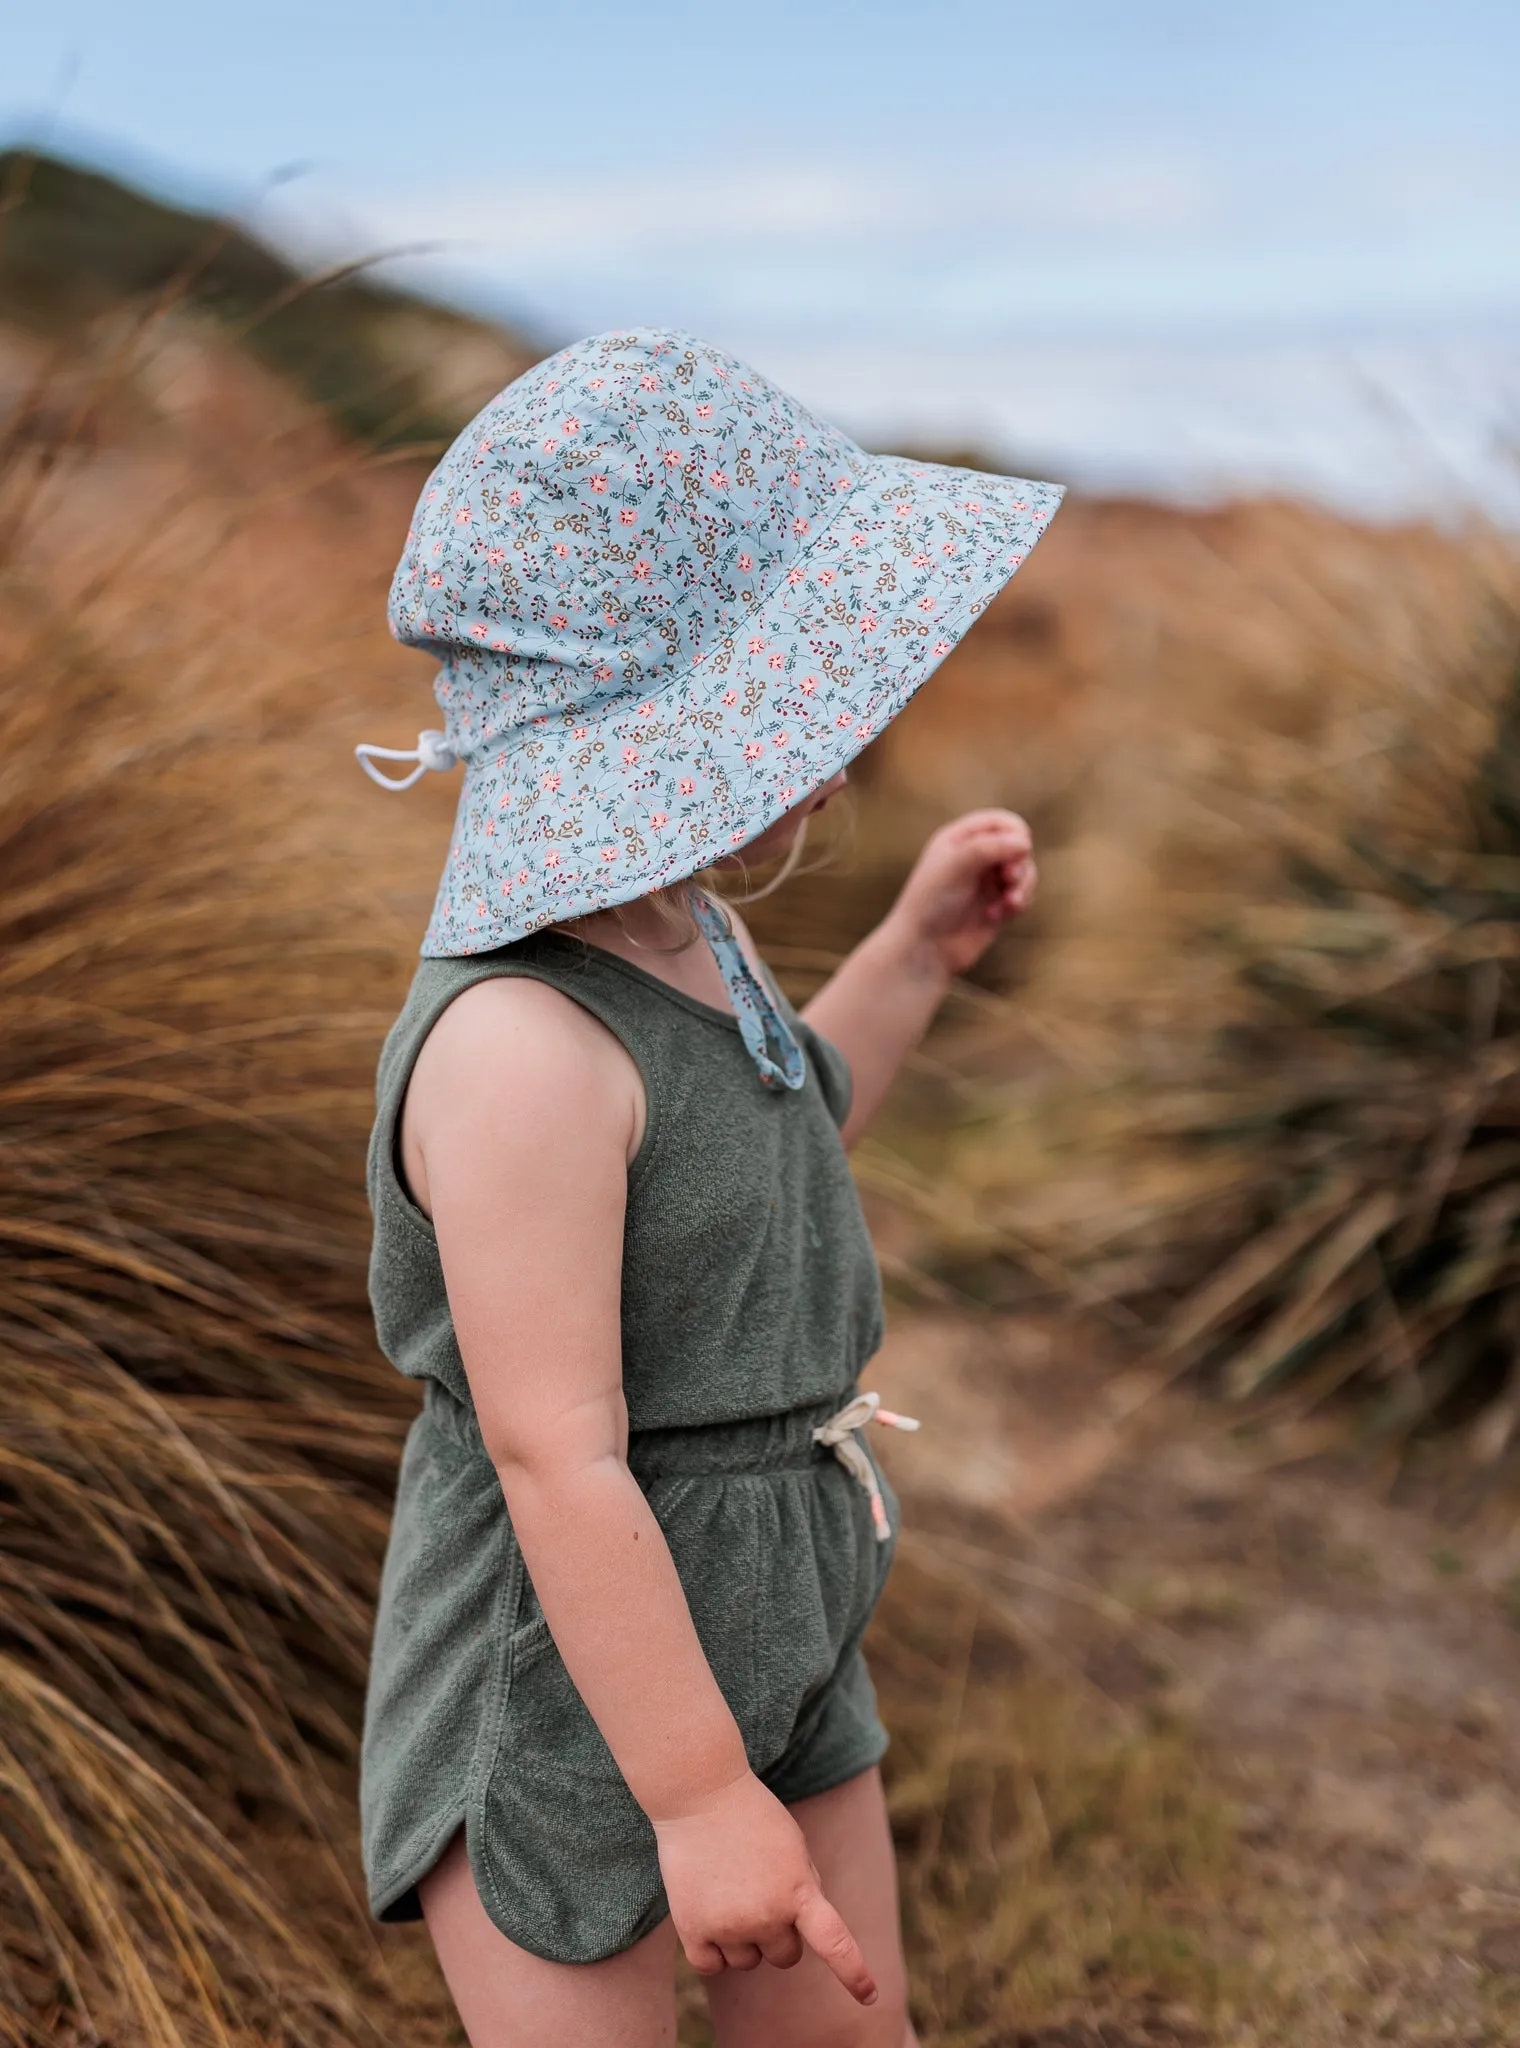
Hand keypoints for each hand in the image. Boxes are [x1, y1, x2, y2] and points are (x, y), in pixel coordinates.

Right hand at [651, 1769, 877, 2004]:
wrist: (700, 1794)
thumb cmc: (752, 1815)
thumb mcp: (794, 1845)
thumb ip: (805, 1888)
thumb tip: (802, 1932)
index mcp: (799, 1890)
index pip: (835, 1943)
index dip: (853, 1974)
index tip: (869, 1997)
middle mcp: (767, 1914)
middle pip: (785, 1955)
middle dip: (778, 1932)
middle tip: (758, 1891)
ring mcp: (729, 1925)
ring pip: (748, 1962)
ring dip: (743, 1939)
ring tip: (728, 1891)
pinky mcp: (694, 1930)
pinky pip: (712, 1965)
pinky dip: (712, 1950)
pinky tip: (706, 1913)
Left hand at [887, 808, 1036, 978]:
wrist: (923, 949)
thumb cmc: (931, 904)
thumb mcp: (955, 867)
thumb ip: (988, 848)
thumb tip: (1024, 841)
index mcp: (960, 840)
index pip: (1000, 822)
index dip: (1015, 831)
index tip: (1020, 849)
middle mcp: (976, 858)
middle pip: (1018, 846)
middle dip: (1020, 861)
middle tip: (1010, 877)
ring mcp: (987, 883)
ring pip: (1024, 872)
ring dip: (1023, 884)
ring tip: (1011, 902)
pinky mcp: (998, 907)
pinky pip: (1022, 896)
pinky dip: (1017, 903)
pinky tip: (997, 916)